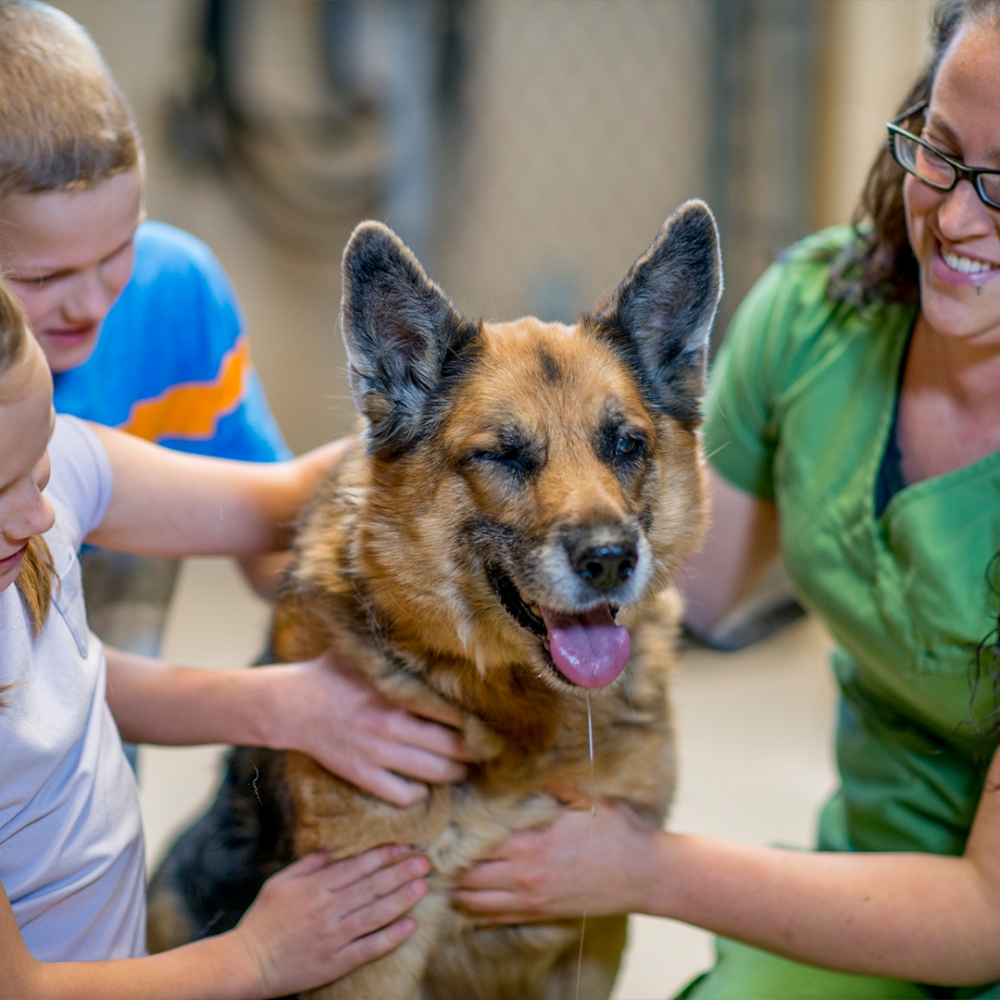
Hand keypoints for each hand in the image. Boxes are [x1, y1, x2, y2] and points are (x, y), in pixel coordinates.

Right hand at [232, 846, 427, 997]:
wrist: (247, 963)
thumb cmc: (262, 920)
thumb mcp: (280, 882)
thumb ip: (308, 864)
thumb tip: (333, 848)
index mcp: (315, 887)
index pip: (358, 866)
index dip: (384, 855)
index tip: (405, 846)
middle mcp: (328, 909)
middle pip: (372, 886)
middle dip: (401, 872)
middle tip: (426, 862)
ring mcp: (333, 937)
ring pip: (376, 914)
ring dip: (403, 899)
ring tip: (423, 887)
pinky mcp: (336, 962)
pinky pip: (369, 948)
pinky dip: (391, 936)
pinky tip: (410, 925)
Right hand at [268, 651, 472, 805]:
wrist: (290, 705)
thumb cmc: (332, 673)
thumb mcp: (365, 653)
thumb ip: (397, 649)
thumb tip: (431, 634)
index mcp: (394, 692)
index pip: (449, 710)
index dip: (475, 719)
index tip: (490, 721)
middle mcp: (389, 724)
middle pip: (449, 745)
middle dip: (474, 751)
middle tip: (487, 750)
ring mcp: (375, 753)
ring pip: (431, 772)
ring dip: (455, 773)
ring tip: (464, 769)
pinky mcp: (361, 774)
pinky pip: (401, 794)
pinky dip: (419, 794)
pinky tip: (425, 786)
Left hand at [453, 799, 658, 922]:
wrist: (646, 874)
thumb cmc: (618, 830)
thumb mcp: (585, 795)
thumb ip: (549, 782)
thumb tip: (519, 762)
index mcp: (532, 841)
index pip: (475, 840)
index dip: (454, 831)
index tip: (443, 818)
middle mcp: (525, 874)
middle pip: (466, 873)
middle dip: (448, 860)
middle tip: (435, 844)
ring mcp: (532, 899)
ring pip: (473, 899)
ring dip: (456, 885)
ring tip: (444, 867)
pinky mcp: (540, 914)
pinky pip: (492, 917)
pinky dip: (472, 908)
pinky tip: (462, 894)